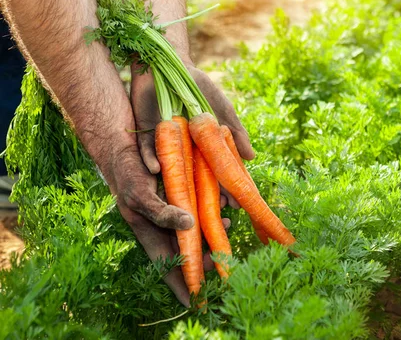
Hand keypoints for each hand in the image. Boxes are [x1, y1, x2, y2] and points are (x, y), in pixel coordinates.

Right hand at [107, 146, 232, 306]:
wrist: (126, 145)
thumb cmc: (127, 173)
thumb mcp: (140, 194)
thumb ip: (161, 213)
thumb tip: (188, 224)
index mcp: (150, 232)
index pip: (167, 266)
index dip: (181, 285)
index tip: (197, 304)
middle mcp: (163, 225)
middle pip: (187, 251)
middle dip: (205, 259)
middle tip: (223, 263)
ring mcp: (174, 210)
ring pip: (198, 230)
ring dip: (213, 232)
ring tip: (226, 224)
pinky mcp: (184, 193)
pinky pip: (202, 208)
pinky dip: (213, 209)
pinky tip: (224, 206)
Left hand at [130, 63, 254, 205]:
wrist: (170, 65)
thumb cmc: (199, 86)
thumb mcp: (221, 107)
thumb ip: (236, 131)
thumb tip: (252, 158)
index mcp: (205, 146)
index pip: (218, 172)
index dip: (228, 188)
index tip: (236, 204)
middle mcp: (186, 150)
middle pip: (196, 178)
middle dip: (205, 196)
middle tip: (212, 210)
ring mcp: (166, 145)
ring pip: (172, 170)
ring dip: (177, 185)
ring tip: (182, 201)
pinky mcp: (146, 135)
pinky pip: (146, 151)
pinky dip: (150, 158)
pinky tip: (155, 168)